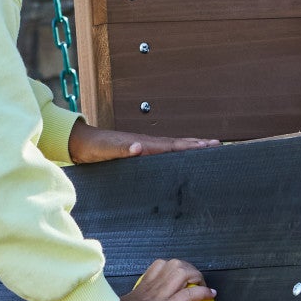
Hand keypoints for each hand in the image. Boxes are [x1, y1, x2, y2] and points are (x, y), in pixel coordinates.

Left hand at [69, 121, 218, 163]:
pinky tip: (179, 158)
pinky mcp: (139, 152)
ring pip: (172, 147)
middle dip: (198, 144)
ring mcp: (144, 147)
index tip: (210, 145)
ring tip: (206, 148)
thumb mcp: (108, 150)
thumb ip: (123, 148)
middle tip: (218, 145)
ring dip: (189, 147)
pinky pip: (163, 153)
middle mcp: (148, 143)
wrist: (81, 143)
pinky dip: (176, 153)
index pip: (173, 145)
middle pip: (178, 143)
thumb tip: (139, 147)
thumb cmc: (95, 147)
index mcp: (145, 144)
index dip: (192, 146)